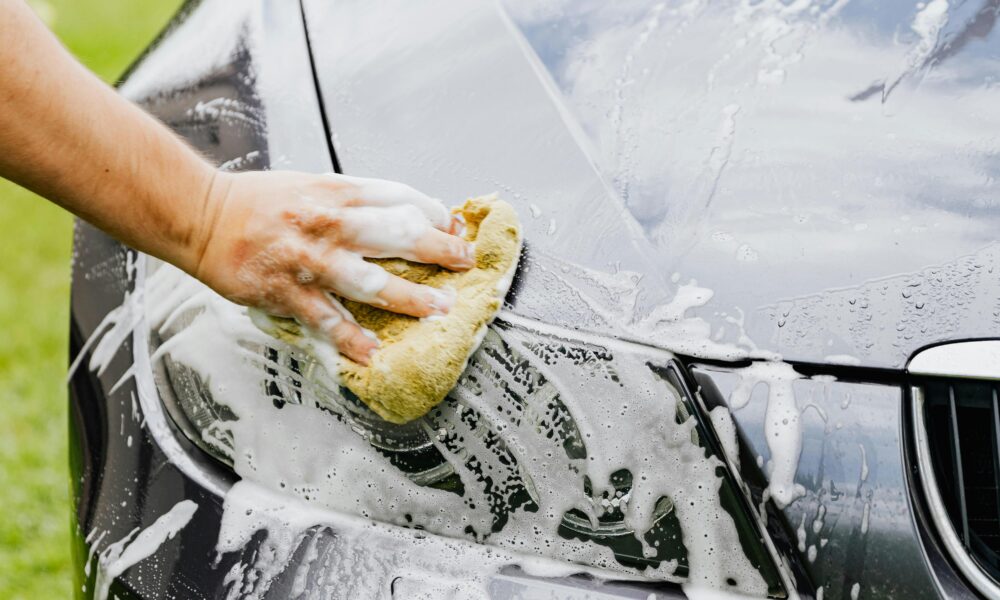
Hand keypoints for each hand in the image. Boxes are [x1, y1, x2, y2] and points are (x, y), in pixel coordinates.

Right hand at [191, 171, 474, 364]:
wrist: (202, 215)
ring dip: (408, 298)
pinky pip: (326, 320)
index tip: (456, 229)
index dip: (434, 214)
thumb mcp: (313, 186)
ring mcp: (308, 259)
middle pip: (395, 234)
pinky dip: (351, 339)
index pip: (399, 198)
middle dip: (437, 250)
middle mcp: (328, 222)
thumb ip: (356, 202)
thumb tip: (405, 217)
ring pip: (369, 281)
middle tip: (466, 264)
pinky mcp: (286, 291)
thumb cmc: (260, 202)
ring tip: (439, 311)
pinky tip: (373, 353)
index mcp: (337, 192)